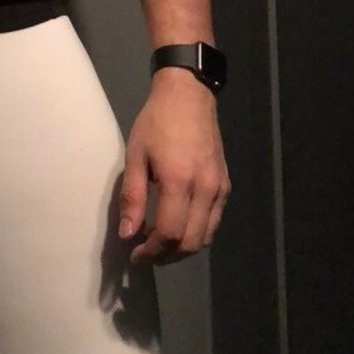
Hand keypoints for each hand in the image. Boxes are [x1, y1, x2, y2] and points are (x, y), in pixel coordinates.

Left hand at [117, 67, 230, 264]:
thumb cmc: (156, 122)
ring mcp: (220, 189)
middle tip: (146, 254)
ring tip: (159, 245)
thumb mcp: (136, 155)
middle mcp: (206, 190)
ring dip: (183, 249)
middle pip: (192, 242)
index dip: (152, 251)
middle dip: (167, 256)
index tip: (135, 254)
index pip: (170, 233)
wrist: (189, 97)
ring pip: (207, 237)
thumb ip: (132, 197)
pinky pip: (214, 222)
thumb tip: (128, 234)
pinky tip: (179, 227)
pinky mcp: (226, 186)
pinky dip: (197, 234)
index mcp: (180, 181)